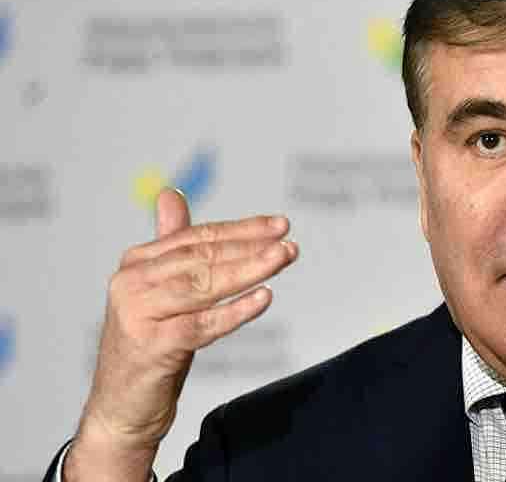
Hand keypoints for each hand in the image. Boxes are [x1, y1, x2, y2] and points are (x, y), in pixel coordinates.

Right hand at [64, 189, 297, 480]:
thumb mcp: (162, 291)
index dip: (241, 229)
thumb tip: (170, 194)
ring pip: (204, 286)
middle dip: (251, 247)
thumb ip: (170, 245)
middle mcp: (132, 283)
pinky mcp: (152, 346)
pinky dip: (235, 311)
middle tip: (288, 241)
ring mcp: (139, 314)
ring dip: (249, 270)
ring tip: (282, 258)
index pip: (197, 238)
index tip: (279, 225)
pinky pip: (202, 324)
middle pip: (202, 257)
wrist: (122, 406)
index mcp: (136, 263)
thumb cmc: (150, 344)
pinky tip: (264, 298)